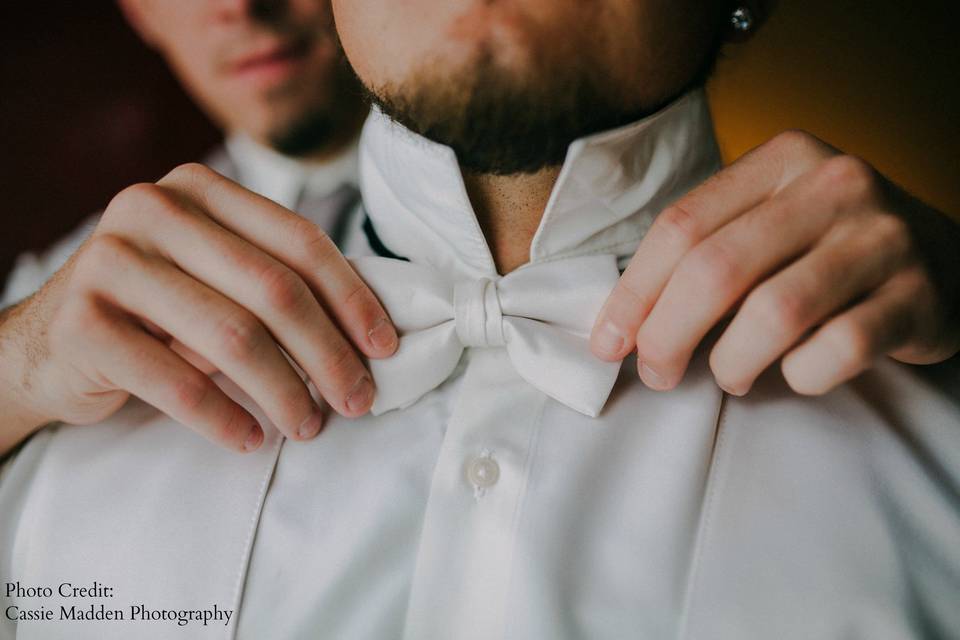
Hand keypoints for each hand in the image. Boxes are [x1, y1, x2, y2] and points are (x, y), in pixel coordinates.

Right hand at [0, 163, 396, 454]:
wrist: (47, 345)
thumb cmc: (155, 313)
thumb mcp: (216, 280)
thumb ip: (276, 284)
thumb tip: (371, 333)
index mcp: (198, 191)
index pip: (299, 241)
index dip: (352, 298)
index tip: (385, 349)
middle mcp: (152, 210)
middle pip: (274, 289)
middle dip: (328, 354)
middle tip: (357, 402)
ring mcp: (110, 261)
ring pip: (231, 336)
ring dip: (284, 392)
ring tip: (308, 427)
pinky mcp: (81, 321)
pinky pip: (175, 381)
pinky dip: (223, 417)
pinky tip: (252, 438)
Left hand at [590, 130, 959, 394]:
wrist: (944, 262)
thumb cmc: (827, 251)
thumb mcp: (768, 224)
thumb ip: (702, 254)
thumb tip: (619, 326)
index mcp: (783, 158)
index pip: (682, 227)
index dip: (633, 294)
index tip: (608, 344)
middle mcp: (836, 184)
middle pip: (716, 269)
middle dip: (667, 335)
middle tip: (658, 374)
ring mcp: (883, 237)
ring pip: (774, 314)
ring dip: (732, 361)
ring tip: (730, 375)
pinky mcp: (918, 295)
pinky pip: (835, 352)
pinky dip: (800, 377)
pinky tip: (796, 372)